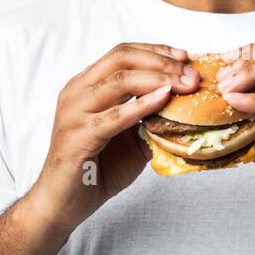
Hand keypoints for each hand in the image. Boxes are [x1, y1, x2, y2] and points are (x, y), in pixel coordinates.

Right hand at [30, 42, 198, 230]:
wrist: (63, 203)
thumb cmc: (96, 170)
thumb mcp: (130, 137)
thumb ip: (150, 118)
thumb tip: (186, 106)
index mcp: (86, 85)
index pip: (123, 54)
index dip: (156, 51)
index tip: (185, 57)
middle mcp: (77, 92)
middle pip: (122, 59)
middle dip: (162, 62)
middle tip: (192, 73)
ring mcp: (74, 112)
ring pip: (119, 81)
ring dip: (158, 79)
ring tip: (186, 84)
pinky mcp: (78, 135)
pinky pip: (115, 115)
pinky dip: (142, 104)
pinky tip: (164, 99)